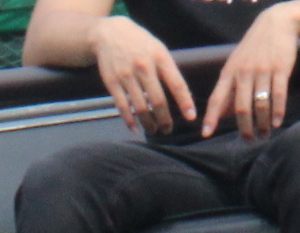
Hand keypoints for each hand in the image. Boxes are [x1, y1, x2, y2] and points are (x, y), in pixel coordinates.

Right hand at [89, 10, 195, 134]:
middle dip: (164, 119)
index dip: (185, 102)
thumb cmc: (138, 43)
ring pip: (140, 107)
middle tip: (168, 130)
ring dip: (148, 123)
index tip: (191, 117)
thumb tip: (182, 94)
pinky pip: (122, 106)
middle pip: (158, 100)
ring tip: (153, 130)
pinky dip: (129, 120)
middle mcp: (144, 67)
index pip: (177, 84)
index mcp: (160, 57)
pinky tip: (135, 128)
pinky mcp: (112, 83)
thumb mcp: (158, 48)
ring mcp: (127, 76)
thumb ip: (168, 69)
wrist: (108, 34)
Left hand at [204, 5, 298, 138]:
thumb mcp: (235, 65)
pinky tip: (277, 122)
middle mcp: (243, 72)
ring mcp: (262, 70)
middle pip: (240, 107)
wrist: (275, 24)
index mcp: (229, 73)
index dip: (211, 117)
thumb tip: (222, 115)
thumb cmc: (252, 49)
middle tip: (247, 141)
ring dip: (261, 123)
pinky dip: (277, 111)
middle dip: (243, 128)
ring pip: (259, 104)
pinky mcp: (280, 68)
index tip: (206, 134)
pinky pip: (278, 94)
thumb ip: (229, 89)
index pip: (216, 98)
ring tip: (263, 135)